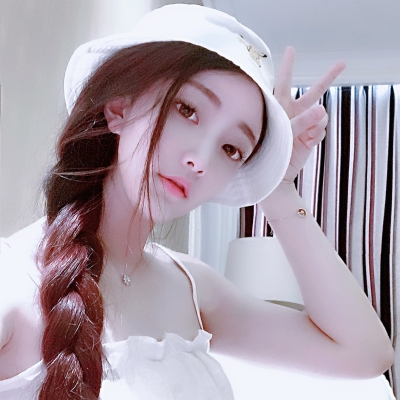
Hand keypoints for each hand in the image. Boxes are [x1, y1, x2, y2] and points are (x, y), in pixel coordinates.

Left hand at [274, 47, 344, 181]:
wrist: (275, 174)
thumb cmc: (269, 151)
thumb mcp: (284, 133)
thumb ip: (302, 121)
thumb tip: (322, 110)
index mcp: (279, 107)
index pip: (284, 82)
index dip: (288, 65)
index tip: (292, 49)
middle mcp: (293, 112)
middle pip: (314, 92)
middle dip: (328, 78)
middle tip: (342, 64)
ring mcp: (303, 123)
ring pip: (321, 114)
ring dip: (316, 124)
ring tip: (305, 136)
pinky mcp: (311, 135)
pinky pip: (322, 128)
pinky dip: (317, 135)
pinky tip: (307, 143)